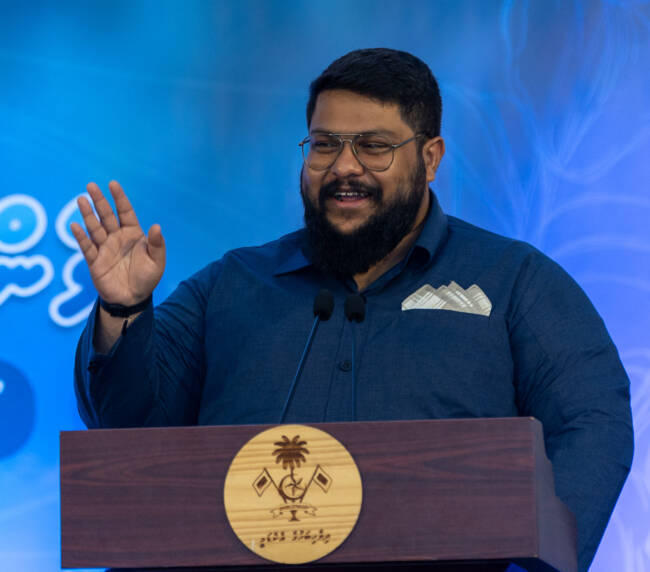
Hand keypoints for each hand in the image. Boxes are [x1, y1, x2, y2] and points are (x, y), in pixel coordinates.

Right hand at [70, 181, 165, 305]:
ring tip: (81, 199)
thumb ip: (157, 244)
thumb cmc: (147, 278)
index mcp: (133, 235)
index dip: (119, 198)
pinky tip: (75, 225)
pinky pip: (87, 247)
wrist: (133, 299)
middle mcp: (117, 238)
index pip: (125, 212)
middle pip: (107, 216)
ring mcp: (105, 248)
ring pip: (95, 228)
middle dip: (99, 201)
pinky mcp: (95, 261)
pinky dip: (80, 237)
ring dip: (88, 214)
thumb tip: (157, 226)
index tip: (113, 184)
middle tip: (90, 185)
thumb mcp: (157, 261)